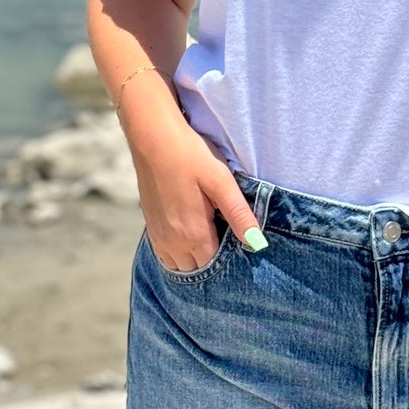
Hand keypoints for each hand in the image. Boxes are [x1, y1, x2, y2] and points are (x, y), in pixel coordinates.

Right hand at [119, 87, 263, 271]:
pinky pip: (166, 256)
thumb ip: (239, 215)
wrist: (152, 138)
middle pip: (198, 270)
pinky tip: (191, 233)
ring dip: (194, 259)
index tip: (240, 246)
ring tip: (210, 238)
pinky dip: (180, 253)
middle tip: (227, 239)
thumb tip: (258, 244)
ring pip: (180, 266)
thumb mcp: (221, 181)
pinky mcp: (150, 227)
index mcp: (193, 233)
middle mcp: (173, 242)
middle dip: (213, 263)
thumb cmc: (191, 155)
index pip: (215, 266)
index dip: (230, 261)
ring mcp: (159, 236)